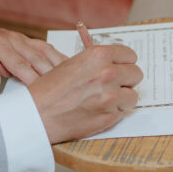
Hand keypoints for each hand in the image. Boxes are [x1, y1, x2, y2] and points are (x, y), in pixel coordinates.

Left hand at [0, 22, 66, 91]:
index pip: (19, 65)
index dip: (32, 80)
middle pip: (36, 59)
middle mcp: (13, 39)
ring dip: (58, 65)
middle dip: (50, 75)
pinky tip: (69, 67)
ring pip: (45, 52)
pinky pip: (45, 48)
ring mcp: (22, 38)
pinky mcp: (27, 40)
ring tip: (73, 80)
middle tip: (63, 92)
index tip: (42, 95)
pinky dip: (57, 57)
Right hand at [28, 45, 142, 143]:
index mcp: (98, 56)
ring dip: (122, 98)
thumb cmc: (48, 89)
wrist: (36, 114)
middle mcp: (107, 73)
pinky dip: (113, 112)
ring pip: (132, 95)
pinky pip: (123, 112)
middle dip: (127, 80)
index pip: (130, 55)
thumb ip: (96, 62)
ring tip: (105, 99)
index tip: (122, 67)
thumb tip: (114, 63)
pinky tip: (98, 110)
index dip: (125, 62)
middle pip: (136, 74)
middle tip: (115, 84)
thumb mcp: (71, 64)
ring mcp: (110, 96)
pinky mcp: (110, 116)